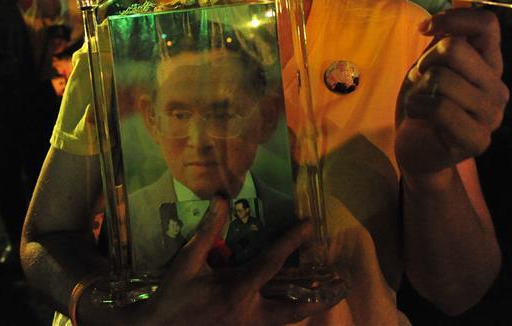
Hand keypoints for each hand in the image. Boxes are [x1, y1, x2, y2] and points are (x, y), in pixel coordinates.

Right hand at [139, 197, 332, 325]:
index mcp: (236, 291)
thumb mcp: (187, 260)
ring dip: (304, 308)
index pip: (272, 262)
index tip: (309, 225)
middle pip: (294, 308)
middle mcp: (249, 314)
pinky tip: (289, 307)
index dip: (291, 241)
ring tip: (324, 296)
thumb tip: (222, 199)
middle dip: (318, 297)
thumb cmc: (171, 296)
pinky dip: (284, 315)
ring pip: (285, 321)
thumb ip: (207, 230)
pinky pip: (270, 325)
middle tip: (340, 284)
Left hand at [396, 8, 508, 174]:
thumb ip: (444, 40)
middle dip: (425, 61)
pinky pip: (439, 107)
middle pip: (455, 48)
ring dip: (418, 89)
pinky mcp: (477, 140)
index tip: (425, 30)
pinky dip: (416, 106)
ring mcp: (491, 116)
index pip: (487, 24)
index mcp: (490, 65)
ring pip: (442, 78)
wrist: (416, 147)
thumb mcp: (431, 64)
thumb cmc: (423, 101)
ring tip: (421, 102)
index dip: (452, 18)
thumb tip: (447, 16)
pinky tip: (419, 116)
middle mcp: (498, 88)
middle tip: (421, 80)